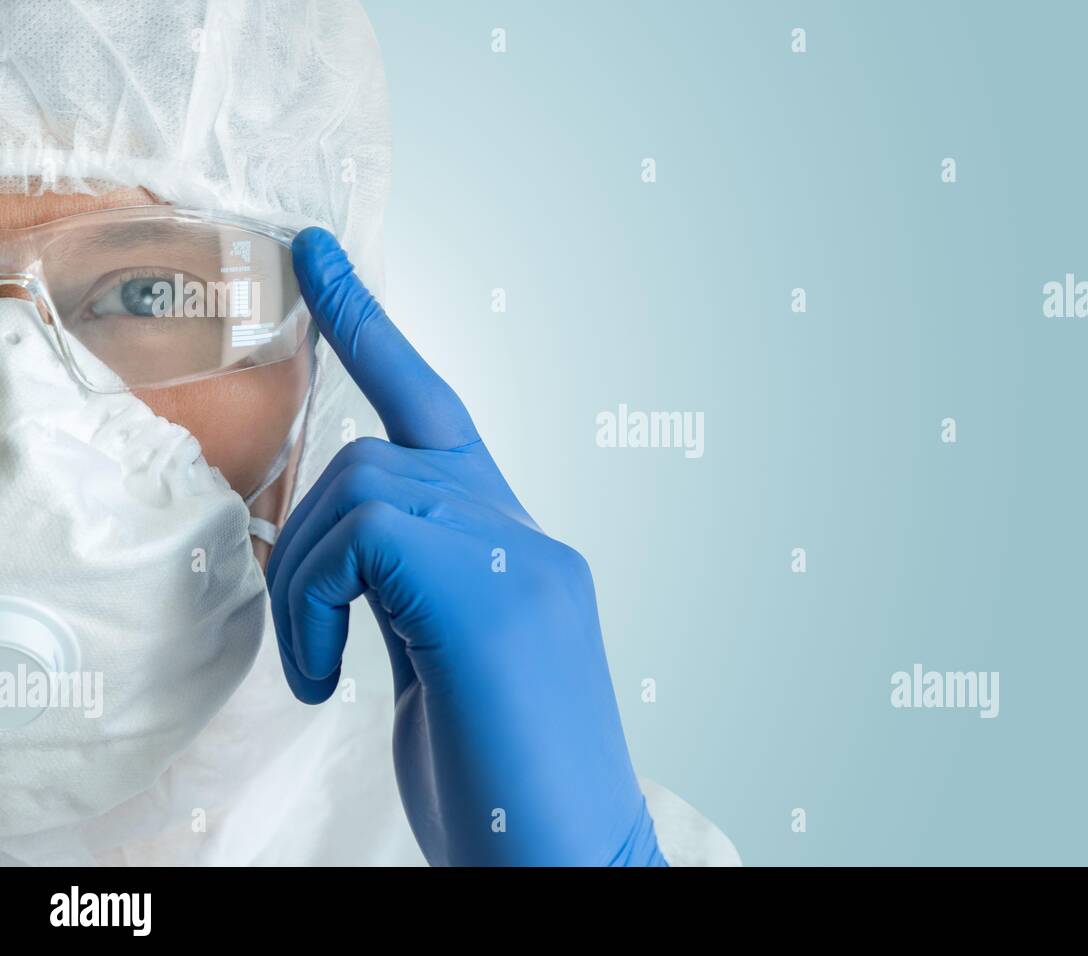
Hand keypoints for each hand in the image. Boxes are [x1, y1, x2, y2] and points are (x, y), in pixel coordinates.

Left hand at [265, 229, 665, 865]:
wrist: (565, 858)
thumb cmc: (503, 783)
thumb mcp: (444, 666)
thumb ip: (412, 586)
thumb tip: (340, 550)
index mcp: (519, 552)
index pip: (440, 417)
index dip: (375, 331)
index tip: (322, 259)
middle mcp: (531, 538)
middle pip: (381, 453)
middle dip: (307, 533)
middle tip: (302, 642)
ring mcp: (523, 558)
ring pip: (364, 485)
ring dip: (307, 580)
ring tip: (319, 673)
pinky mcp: (495, 591)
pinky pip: (361, 533)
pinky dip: (312, 601)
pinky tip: (324, 678)